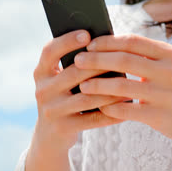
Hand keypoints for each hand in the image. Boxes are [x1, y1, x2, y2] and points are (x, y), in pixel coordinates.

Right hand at [32, 29, 127, 150]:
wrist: (50, 136)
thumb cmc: (65, 98)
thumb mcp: (62, 80)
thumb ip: (76, 65)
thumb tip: (106, 44)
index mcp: (42, 73)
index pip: (49, 51)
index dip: (67, 41)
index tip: (86, 34)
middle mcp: (42, 90)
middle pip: (73, 74)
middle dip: (99, 66)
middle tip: (123, 59)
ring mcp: (51, 110)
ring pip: (86, 97)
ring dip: (110, 91)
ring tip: (129, 84)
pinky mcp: (62, 128)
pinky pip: (92, 119)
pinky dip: (112, 113)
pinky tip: (127, 107)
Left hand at [74, 34, 171, 143]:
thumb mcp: (168, 64)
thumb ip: (143, 54)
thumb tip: (105, 46)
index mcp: (167, 53)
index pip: (132, 41)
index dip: (107, 42)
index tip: (89, 44)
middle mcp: (167, 71)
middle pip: (124, 60)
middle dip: (96, 60)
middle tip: (77, 61)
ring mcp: (163, 94)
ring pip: (122, 86)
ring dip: (98, 85)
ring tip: (82, 85)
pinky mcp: (158, 115)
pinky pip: (126, 110)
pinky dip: (109, 107)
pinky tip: (99, 106)